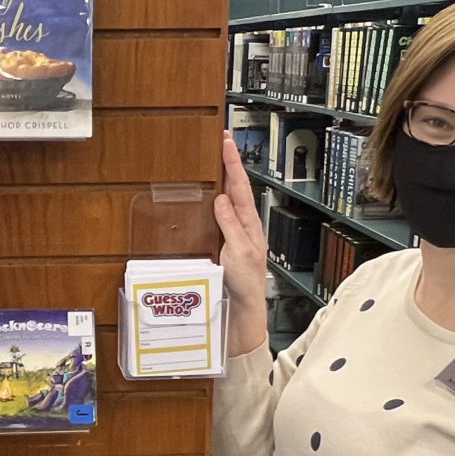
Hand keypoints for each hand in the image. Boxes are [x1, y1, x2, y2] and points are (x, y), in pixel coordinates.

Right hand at [214, 133, 270, 355]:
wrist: (241, 314)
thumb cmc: (245, 287)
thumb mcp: (239, 253)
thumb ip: (231, 225)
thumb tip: (221, 199)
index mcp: (249, 226)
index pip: (239, 188)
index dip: (232, 164)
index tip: (225, 142)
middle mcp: (243, 228)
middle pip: (235, 190)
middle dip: (228, 165)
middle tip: (221, 142)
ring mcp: (233, 236)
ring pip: (227, 202)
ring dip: (221, 181)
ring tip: (214, 162)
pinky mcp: (223, 247)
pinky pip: (218, 219)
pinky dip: (212, 204)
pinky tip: (205, 201)